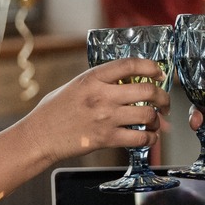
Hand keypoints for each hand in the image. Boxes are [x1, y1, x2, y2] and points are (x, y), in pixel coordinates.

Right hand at [19, 58, 170, 164]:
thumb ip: (99, 82)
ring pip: (147, 115)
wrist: (39, 136)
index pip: (130, 65)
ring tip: (156, 122)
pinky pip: (140, 138)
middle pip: (147, 90)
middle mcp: (102, 96)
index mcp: (92, 78)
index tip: (159, 72)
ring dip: (158, 119)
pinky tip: (149, 138)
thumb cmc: (54, 111)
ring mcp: (105, 118)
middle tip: (165, 102)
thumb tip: (127, 82)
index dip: (150, 66)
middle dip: (163, 97)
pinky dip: (150, 139)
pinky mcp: (106, 138)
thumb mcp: (75, 85)